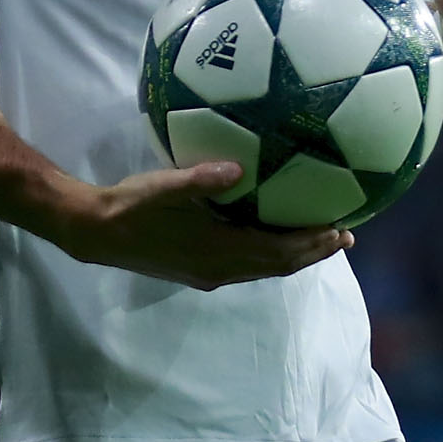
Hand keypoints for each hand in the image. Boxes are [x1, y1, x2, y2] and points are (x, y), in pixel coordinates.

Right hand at [43, 162, 351, 290]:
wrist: (97, 234)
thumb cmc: (131, 205)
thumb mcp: (164, 186)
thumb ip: (201, 179)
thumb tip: (238, 168)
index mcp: (217, 252)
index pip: (277, 253)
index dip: (310, 244)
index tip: (339, 230)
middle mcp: (219, 270)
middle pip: (278, 266)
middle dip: (313, 252)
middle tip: (345, 235)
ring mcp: (210, 273)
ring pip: (264, 269)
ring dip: (295, 256)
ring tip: (322, 239)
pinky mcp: (200, 270)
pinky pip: (249, 266)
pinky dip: (272, 255)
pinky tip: (276, 237)